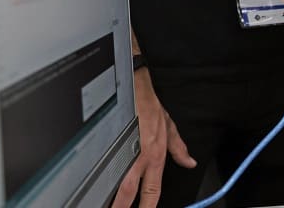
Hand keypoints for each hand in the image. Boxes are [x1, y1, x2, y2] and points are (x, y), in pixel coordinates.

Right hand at [111, 69, 195, 207]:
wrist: (133, 86)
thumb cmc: (150, 105)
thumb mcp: (170, 127)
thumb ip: (179, 149)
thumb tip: (190, 162)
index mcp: (154, 156)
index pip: (152, 190)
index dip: (148, 207)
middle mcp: (139, 157)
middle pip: (129, 192)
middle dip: (122, 207)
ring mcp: (122, 151)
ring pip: (115, 183)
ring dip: (111, 199)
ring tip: (102, 204)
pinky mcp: (108, 142)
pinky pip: (101, 167)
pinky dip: (98, 180)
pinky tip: (93, 188)